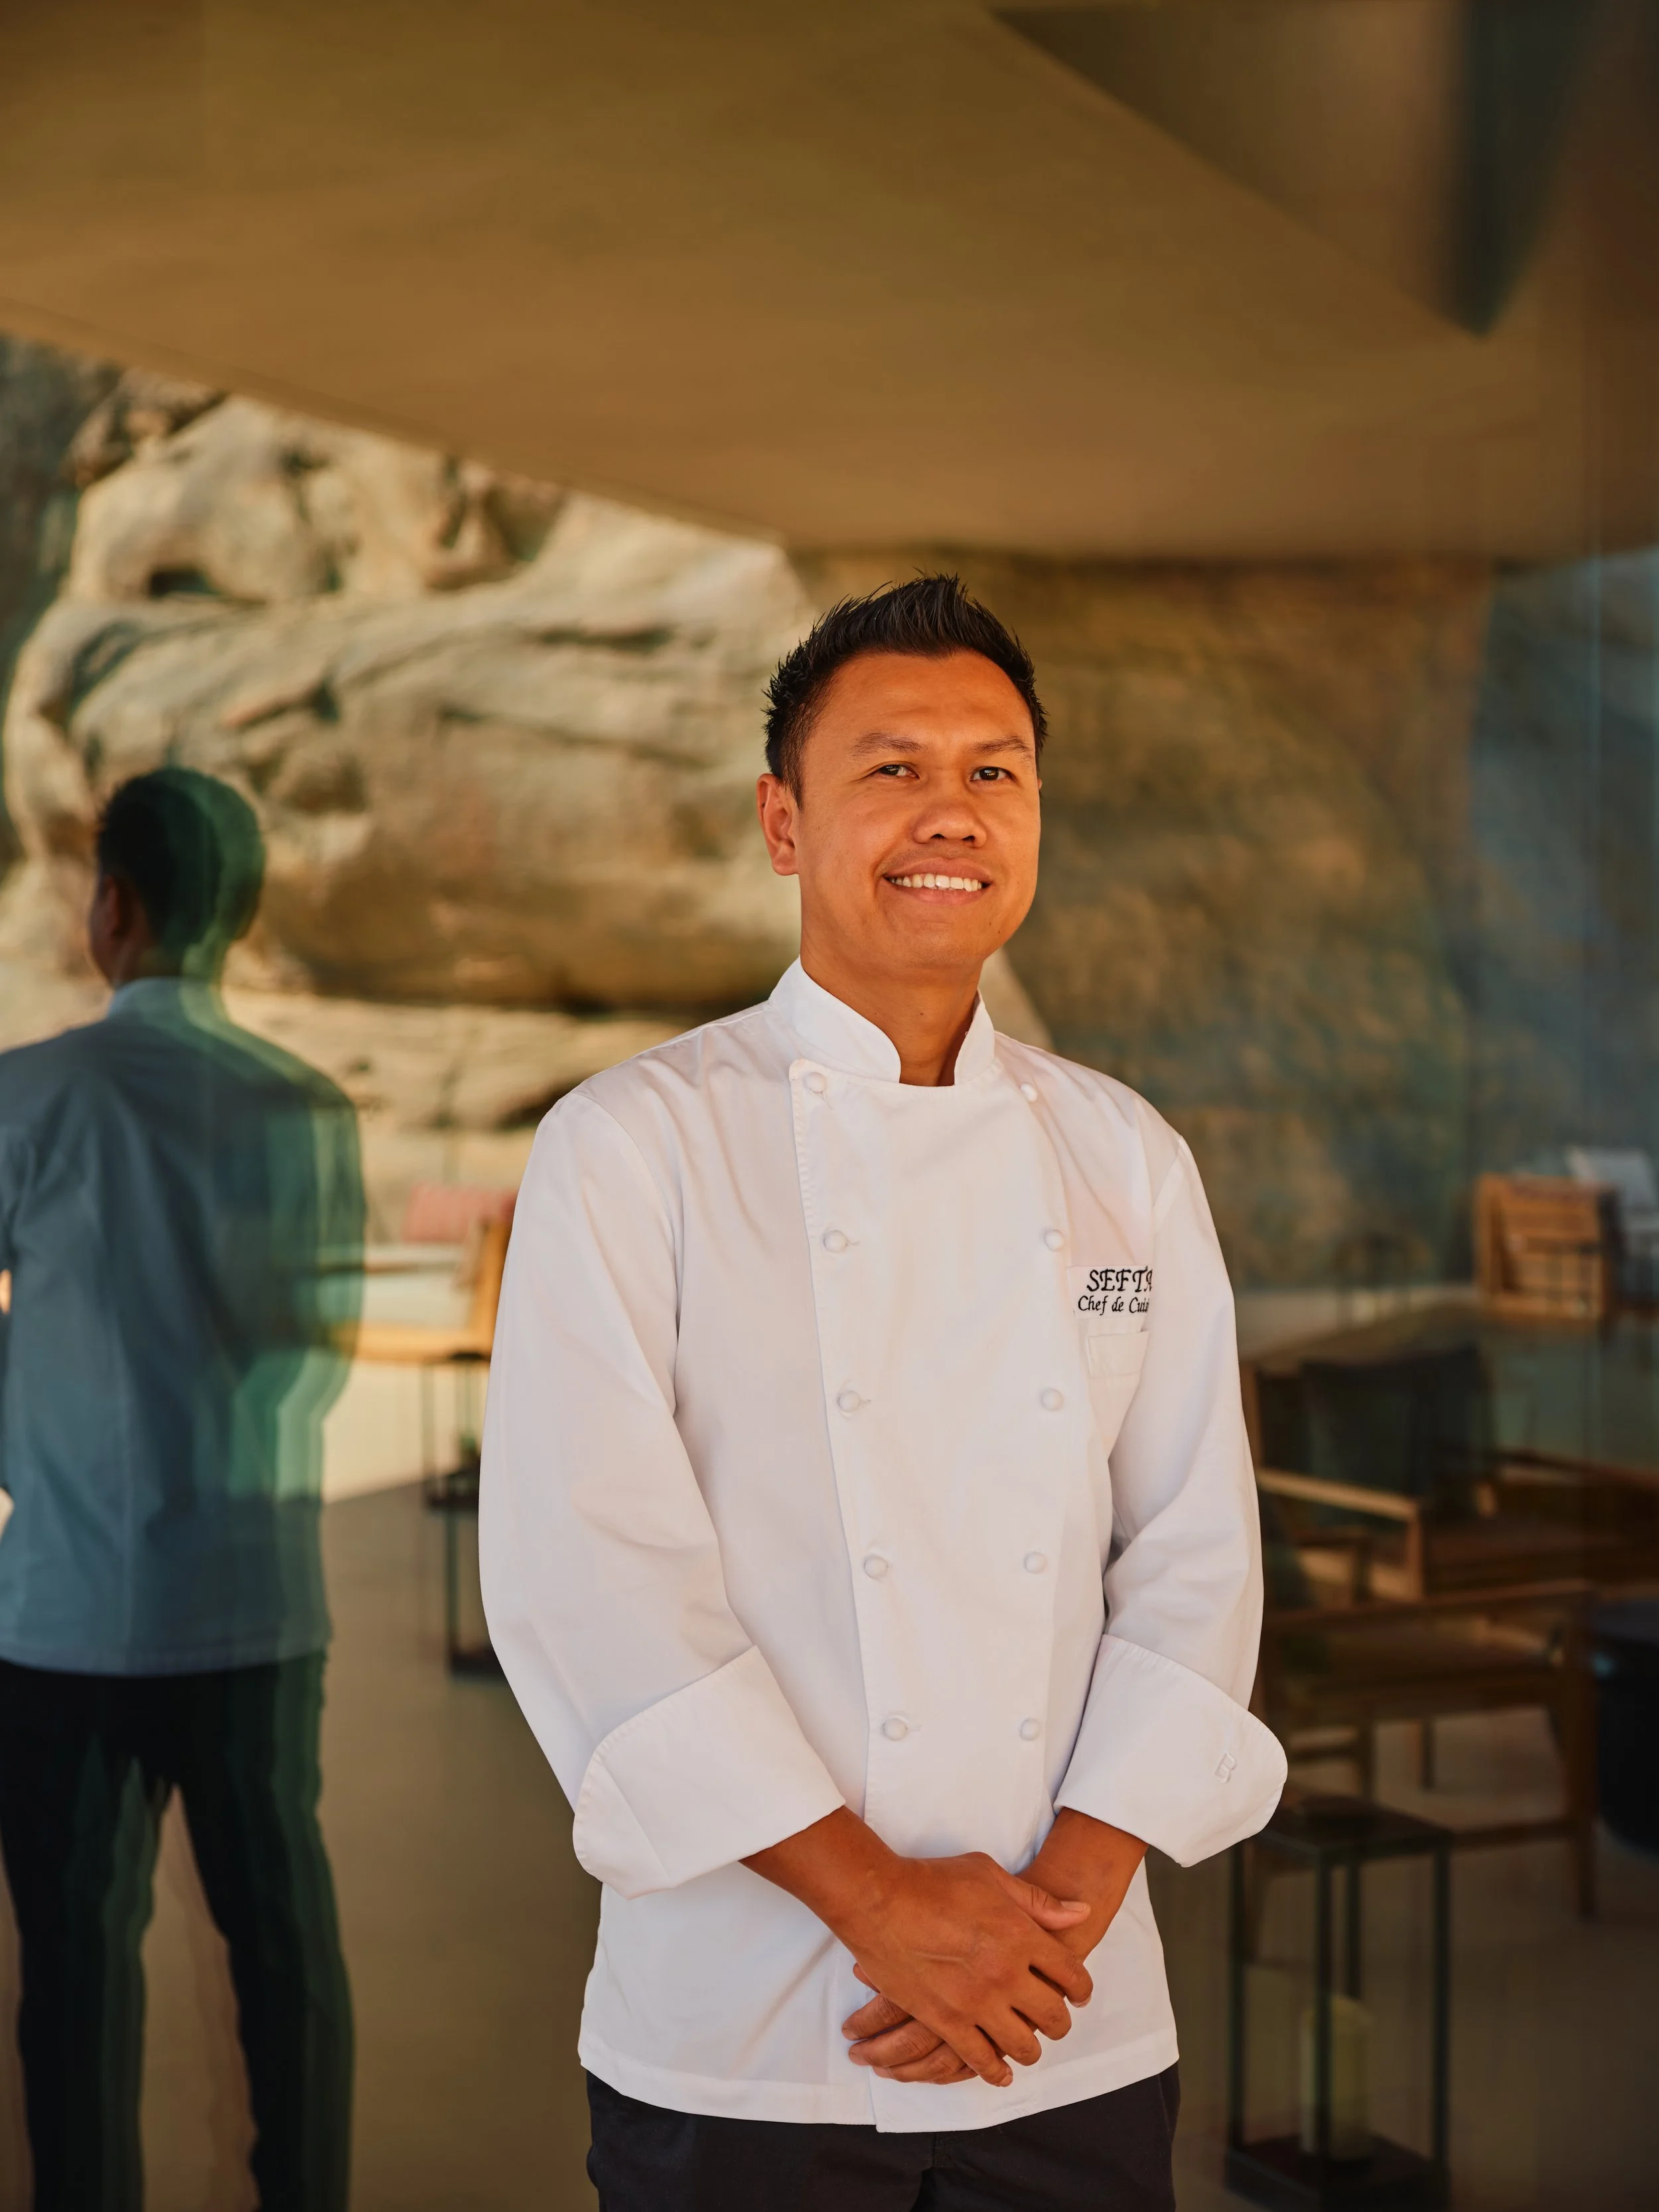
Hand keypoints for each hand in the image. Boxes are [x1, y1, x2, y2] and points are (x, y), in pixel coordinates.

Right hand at [841, 1811, 1147, 2084]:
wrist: (879, 1899)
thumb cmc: (933, 1880)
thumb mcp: (990, 1876)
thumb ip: (1037, 1901)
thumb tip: (1080, 1912)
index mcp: (1021, 1935)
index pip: (1071, 1974)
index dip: (1081, 1989)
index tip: (1078, 1995)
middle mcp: (1006, 1973)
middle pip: (1053, 2015)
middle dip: (1060, 2022)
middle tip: (1055, 2022)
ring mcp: (976, 2001)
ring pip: (1022, 2045)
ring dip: (1031, 2048)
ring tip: (1027, 2045)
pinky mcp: (945, 2020)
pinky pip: (980, 2060)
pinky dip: (994, 2071)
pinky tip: (999, 2071)